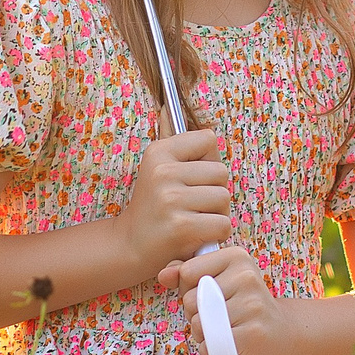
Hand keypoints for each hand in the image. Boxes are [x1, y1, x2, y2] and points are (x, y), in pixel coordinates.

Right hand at [117, 129, 230, 280]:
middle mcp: (162, 172)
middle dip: (215, 190)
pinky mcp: (181, 227)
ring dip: (218, 213)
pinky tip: (199, 235)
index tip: (191, 178)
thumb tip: (166, 108)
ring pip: (224, 197)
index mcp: (158, 152)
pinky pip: (222, 224)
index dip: (207, 161)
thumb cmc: (154, 205)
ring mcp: (171, 199)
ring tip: (196, 219)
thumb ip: (175, 144)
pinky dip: (217, 233)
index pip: (208, 139)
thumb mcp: (158, 169)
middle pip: (220, 171)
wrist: (130, 246)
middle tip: (195, 205)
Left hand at [160, 245, 281, 354]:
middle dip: (195, 313)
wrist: (281, 332)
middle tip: (219, 316)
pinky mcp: (252, 333)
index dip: (189, 289)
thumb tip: (163, 274)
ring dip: (203, 334)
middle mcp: (246, 276)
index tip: (209, 294)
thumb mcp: (218, 280)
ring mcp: (251, 304)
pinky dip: (212, 351)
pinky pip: (210, 345)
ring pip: (197, 324)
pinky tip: (229, 345)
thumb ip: (188, 273)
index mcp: (236, 256)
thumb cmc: (243, 305)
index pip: (187, 272)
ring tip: (225, 330)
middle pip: (189, 299)